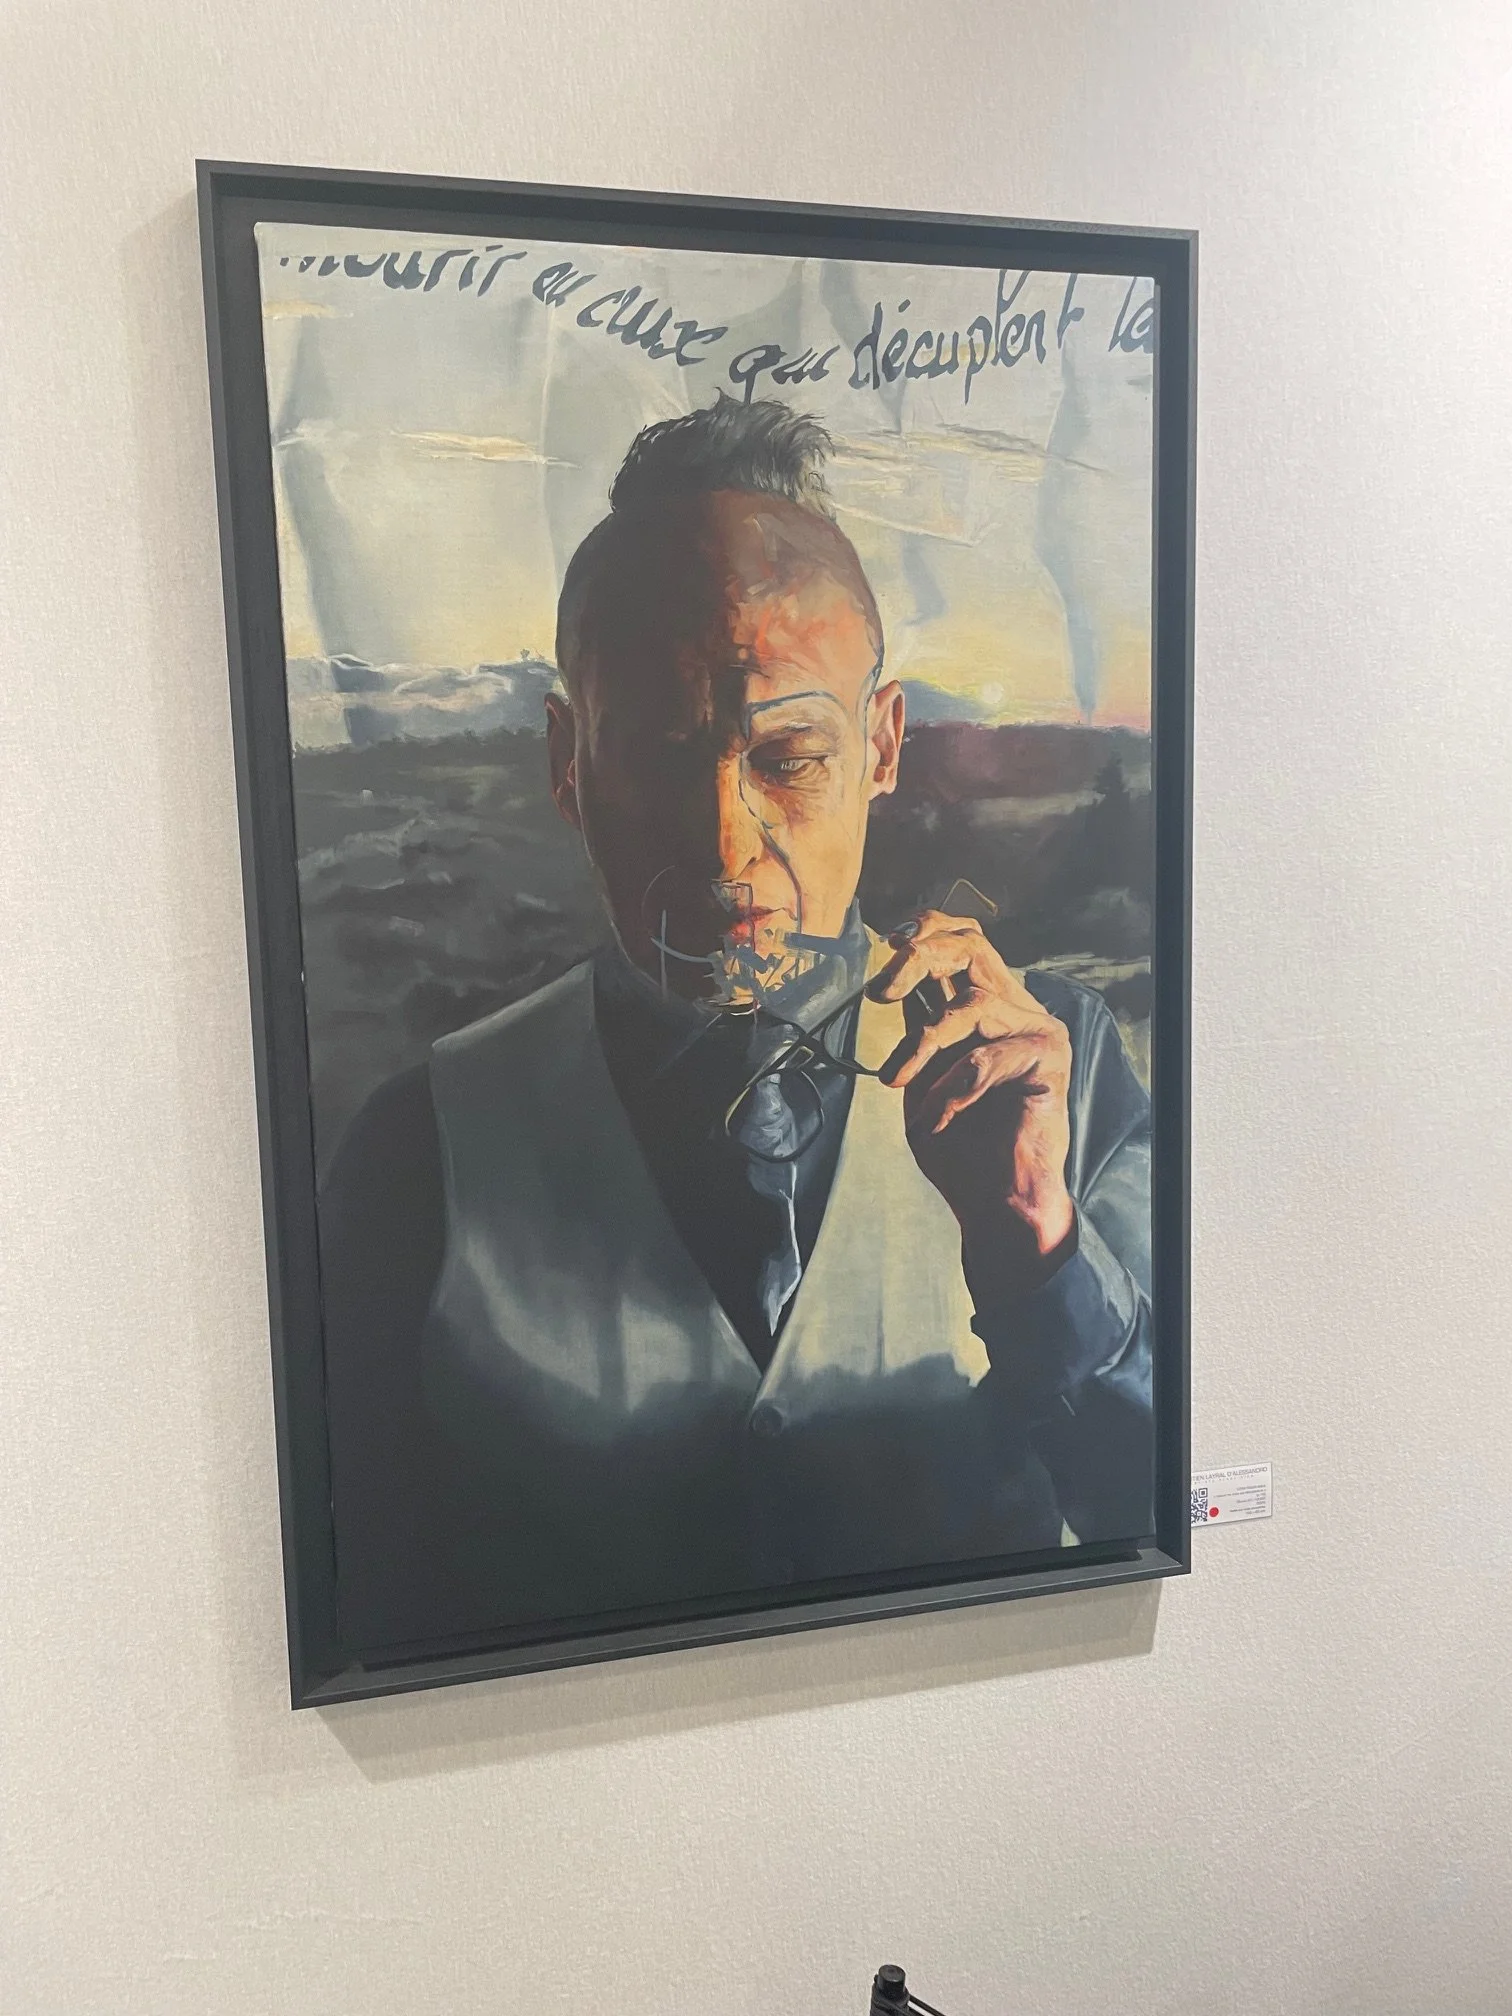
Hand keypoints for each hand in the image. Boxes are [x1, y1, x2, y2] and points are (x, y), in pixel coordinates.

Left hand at [868, 911, 1074, 1298]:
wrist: (995, 1204)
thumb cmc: (959, 1148)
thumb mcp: (922, 1077)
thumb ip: (917, 1029)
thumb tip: (894, 980)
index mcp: (987, 1006)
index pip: (964, 942)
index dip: (928, 929)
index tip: (888, 942)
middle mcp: (1015, 1009)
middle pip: (972, 947)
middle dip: (920, 959)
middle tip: (880, 991)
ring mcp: (1037, 1029)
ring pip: (972, 1005)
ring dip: (923, 1046)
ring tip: (899, 1082)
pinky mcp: (1049, 1058)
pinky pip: (985, 1058)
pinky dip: (950, 1090)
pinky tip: (936, 1118)